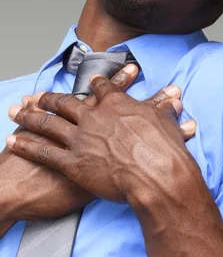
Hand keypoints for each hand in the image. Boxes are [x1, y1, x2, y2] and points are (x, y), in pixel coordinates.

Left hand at [6, 74, 196, 206]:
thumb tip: (173, 100)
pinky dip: (26, 145)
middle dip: (51, 98)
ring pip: (48, 123)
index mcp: (117, 105)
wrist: (157, 175)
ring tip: (17, 110)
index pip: (103, 89)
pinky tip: (13, 140)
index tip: (91, 81)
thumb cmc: (165, 151)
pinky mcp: (72, 162)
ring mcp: (80, 139)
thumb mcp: (167, 122)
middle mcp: (94, 117)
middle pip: (66, 102)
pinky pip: (43, 152)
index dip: (95, 84)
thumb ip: (164, 110)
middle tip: (40, 96)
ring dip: (30, 116)